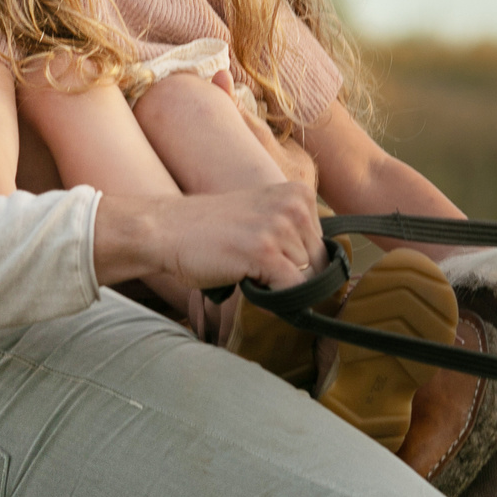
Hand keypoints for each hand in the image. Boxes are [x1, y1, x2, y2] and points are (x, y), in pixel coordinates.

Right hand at [93, 181, 323, 292]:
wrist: (167, 230)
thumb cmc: (212, 230)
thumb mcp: (262, 216)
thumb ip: (294, 233)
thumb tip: (330, 276)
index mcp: (298, 193)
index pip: (324, 246)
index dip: (303, 265)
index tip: (275, 266)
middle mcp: (294, 206)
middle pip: (319, 265)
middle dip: (293, 278)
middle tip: (257, 271)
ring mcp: (279, 227)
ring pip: (306, 280)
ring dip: (279, 288)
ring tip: (247, 272)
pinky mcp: (264, 252)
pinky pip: (292, 292)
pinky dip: (276, 302)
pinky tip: (249, 287)